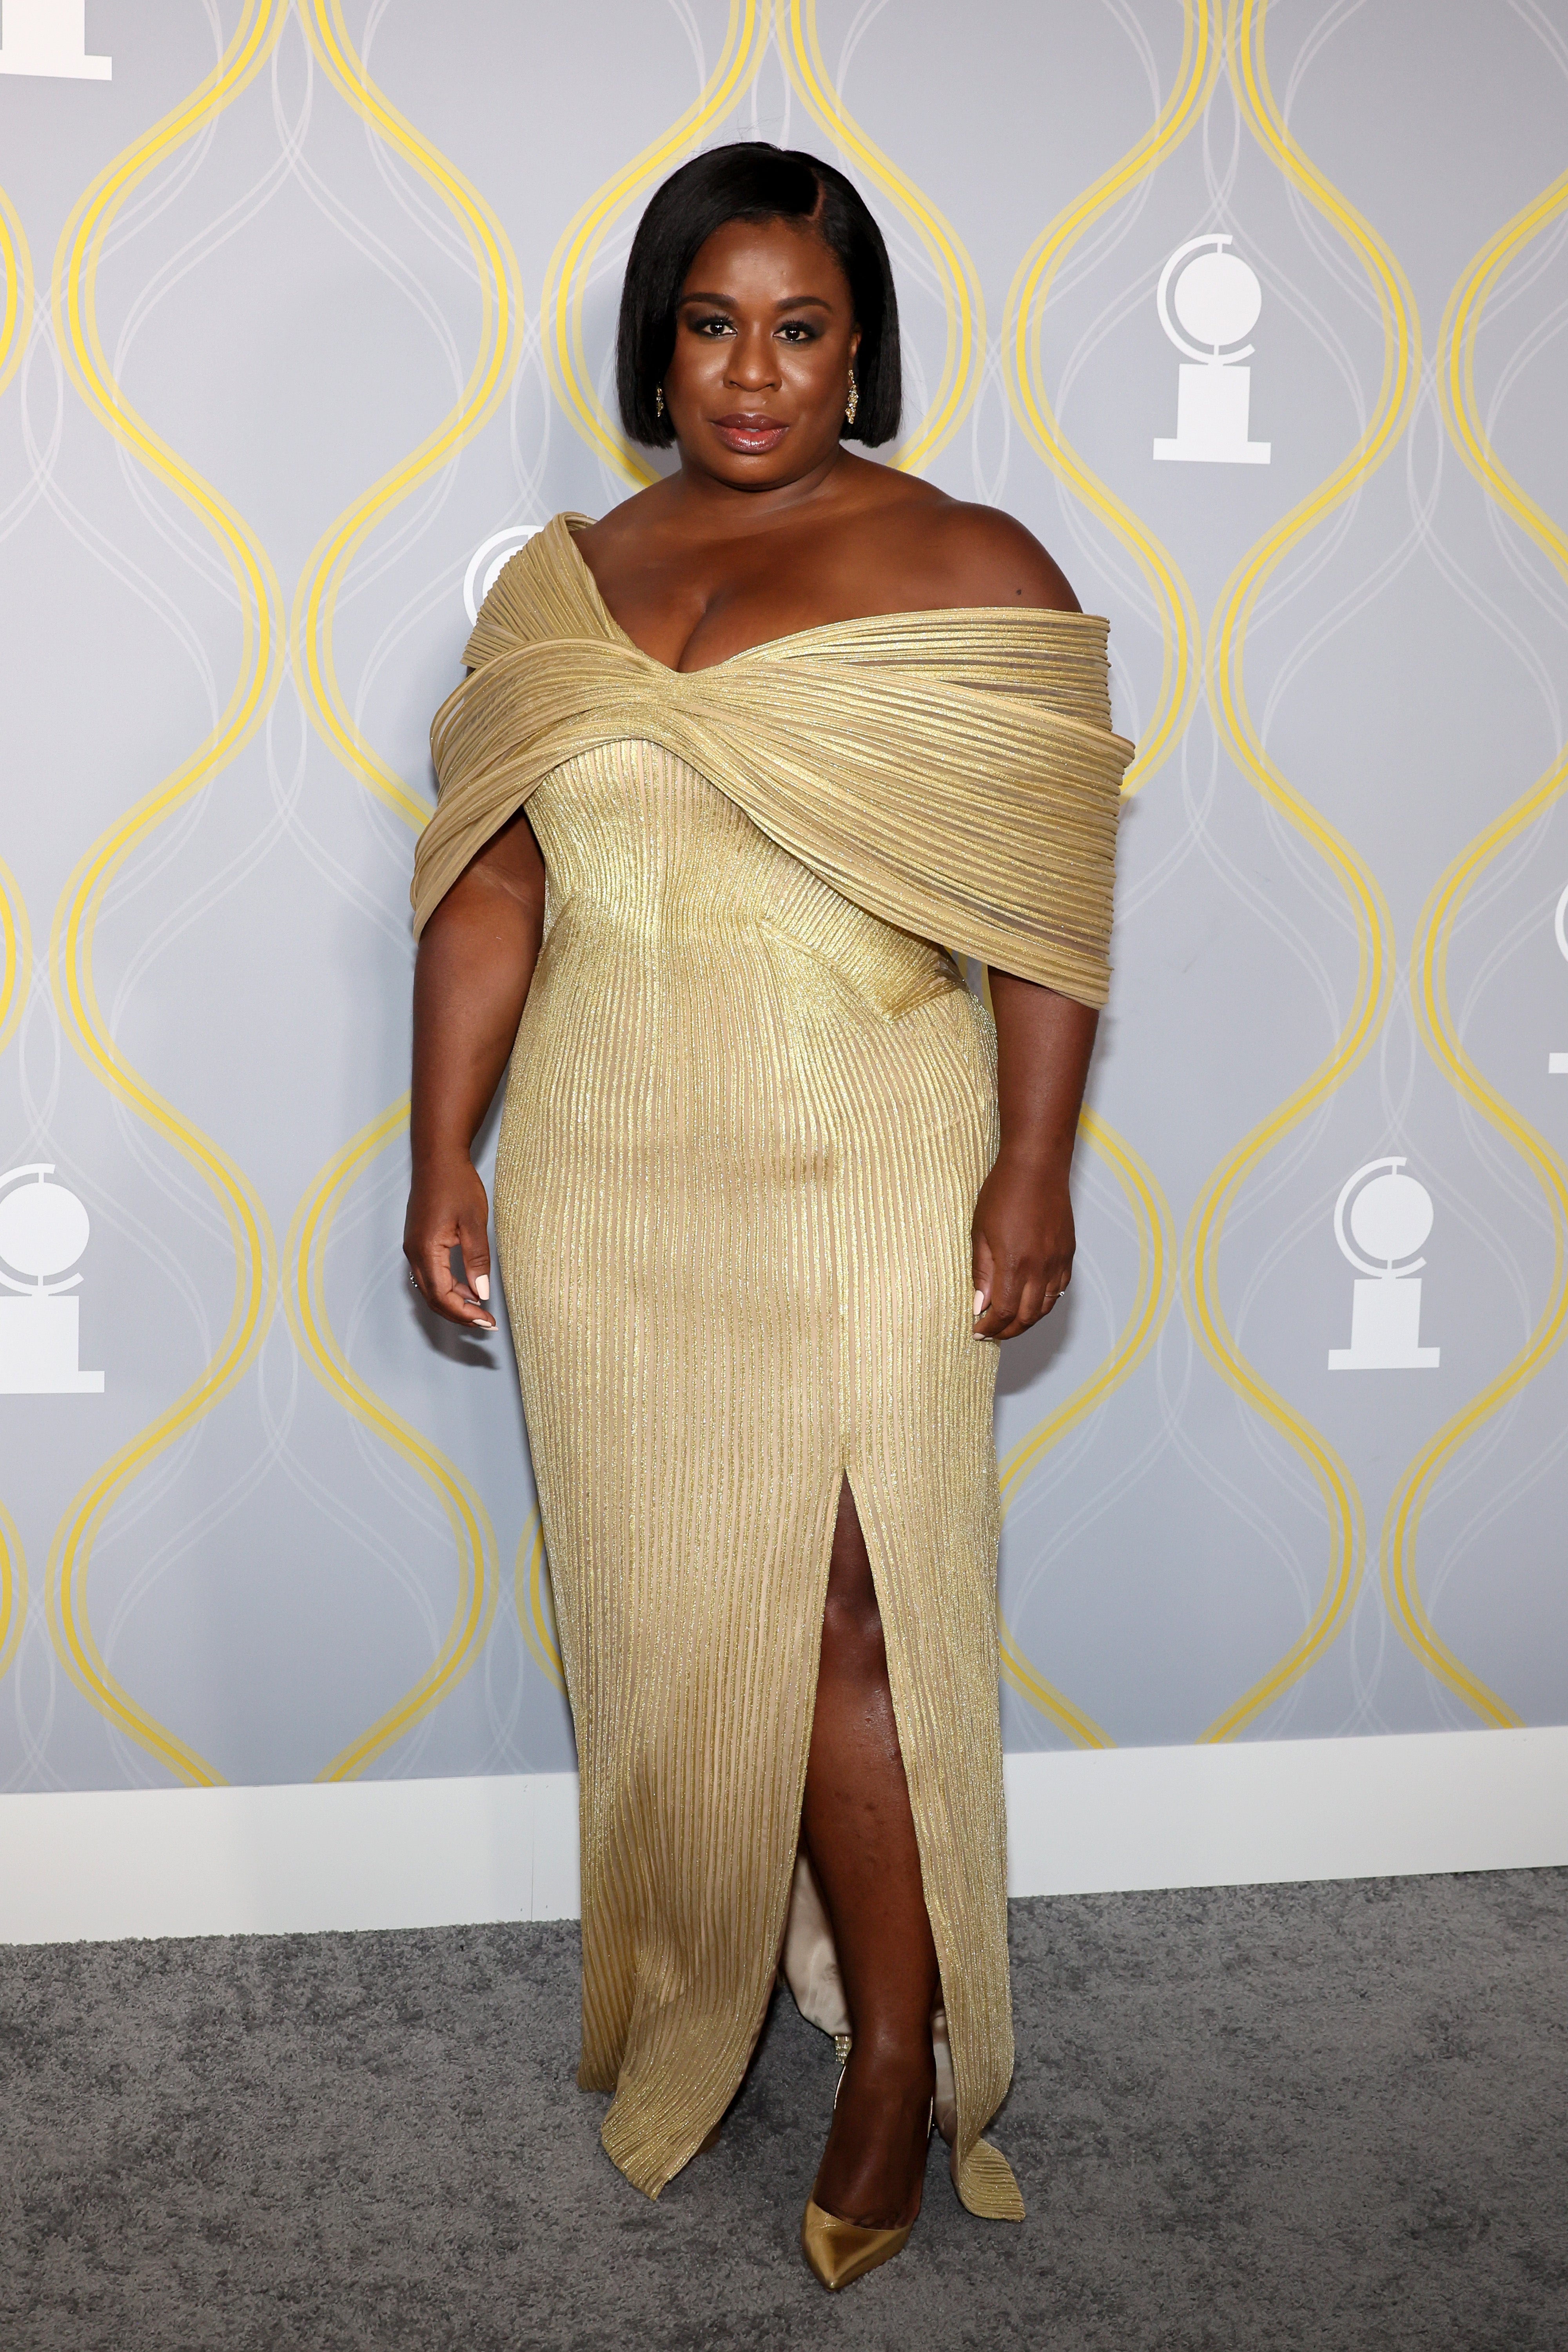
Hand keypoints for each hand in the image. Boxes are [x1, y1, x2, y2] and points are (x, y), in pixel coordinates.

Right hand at [403, 1156, 497, 1329]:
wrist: (437, 1159)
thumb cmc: (456, 1185)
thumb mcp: (474, 1223)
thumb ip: (477, 1260)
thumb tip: (482, 1293)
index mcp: (426, 1250)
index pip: (442, 1296)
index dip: (464, 1314)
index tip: (486, 1321)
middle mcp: (414, 1253)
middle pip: (433, 1298)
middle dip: (459, 1314)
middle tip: (485, 1322)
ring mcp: (413, 1248)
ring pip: (430, 1289)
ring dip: (453, 1302)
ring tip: (479, 1309)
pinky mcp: (418, 1242)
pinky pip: (430, 1275)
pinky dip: (448, 1287)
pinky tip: (467, 1287)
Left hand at [971, 1152, 1073, 1340]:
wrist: (1037, 1166)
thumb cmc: (1003, 1192)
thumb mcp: (980, 1232)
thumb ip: (981, 1272)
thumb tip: (979, 1305)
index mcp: (1015, 1264)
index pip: (1005, 1311)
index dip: (991, 1327)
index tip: (978, 1331)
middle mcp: (1041, 1267)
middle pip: (1027, 1316)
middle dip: (1008, 1330)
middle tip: (991, 1331)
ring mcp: (1058, 1261)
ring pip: (1046, 1306)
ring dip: (1027, 1320)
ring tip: (1009, 1321)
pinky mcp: (1068, 1253)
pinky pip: (1059, 1289)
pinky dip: (1044, 1302)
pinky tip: (1030, 1300)